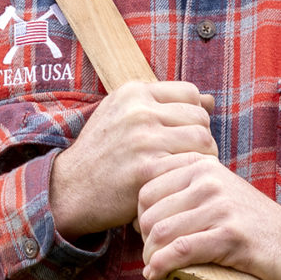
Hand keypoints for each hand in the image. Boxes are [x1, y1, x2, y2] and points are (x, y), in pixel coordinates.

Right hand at [50, 81, 217, 237]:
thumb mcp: (123, 114)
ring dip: (201, 158)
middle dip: (200, 138)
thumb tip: (210, 100)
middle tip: (187, 157)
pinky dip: (191, 176)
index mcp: (133, 92)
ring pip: (203, 141)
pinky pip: (191, 166)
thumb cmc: (102, 151)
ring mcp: (143, 140)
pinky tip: (178, 183)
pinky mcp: (147, 170)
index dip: (194, 114)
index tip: (183, 134)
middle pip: (200, 118)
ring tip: (186, 170)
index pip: (190, 93)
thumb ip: (163, 104)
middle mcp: (139, 111)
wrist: (70, 187)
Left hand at [136, 152, 280, 279]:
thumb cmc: (246, 221)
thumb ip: (184, 189)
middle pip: (150, 211)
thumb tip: (139, 212)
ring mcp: (220, 206)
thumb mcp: (216, 192)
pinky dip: (161, 266)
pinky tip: (156, 274)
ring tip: (153, 267)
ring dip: (150, 256)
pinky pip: (180, 250)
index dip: (138, 214)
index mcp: (201, 165)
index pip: (147, 186)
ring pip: (161, 231)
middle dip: (143, 238)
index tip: (145, 233)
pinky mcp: (229, 235)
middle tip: (150, 255)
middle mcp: (209, 179)